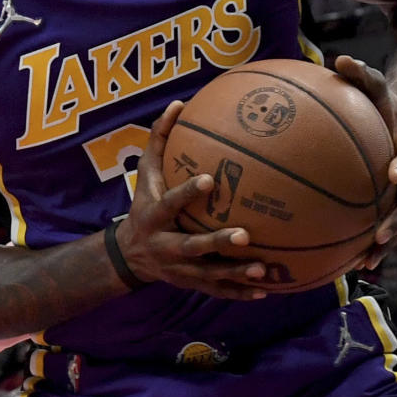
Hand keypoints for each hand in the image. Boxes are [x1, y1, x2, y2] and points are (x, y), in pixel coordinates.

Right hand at [116, 101, 268, 298]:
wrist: (130, 255)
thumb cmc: (143, 206)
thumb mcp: (144, 175)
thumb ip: (159, 141)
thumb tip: (179, 103)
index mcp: (155, 217)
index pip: (170, 204)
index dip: (187, 193)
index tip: (210, 180)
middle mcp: (166, 246)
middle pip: (192, 247)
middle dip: (216, 244)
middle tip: (244, 235)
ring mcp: (180, 270)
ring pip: (209, 276)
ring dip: (235, 274)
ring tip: (263, 270)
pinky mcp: (192, 284)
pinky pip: (218, 291)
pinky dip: (241, 292)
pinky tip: (267, 290)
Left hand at [334, 54, 396, 267]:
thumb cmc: (381, 101)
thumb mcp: (374, 83)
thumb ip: (361, 73)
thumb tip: (339, 59)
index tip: (393, 173)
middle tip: (380, 235)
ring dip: (388, 243)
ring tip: (366, 261)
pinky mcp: (395, 203)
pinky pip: (388, 227)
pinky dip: (374, 244)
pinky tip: (350, 262)